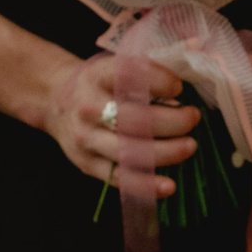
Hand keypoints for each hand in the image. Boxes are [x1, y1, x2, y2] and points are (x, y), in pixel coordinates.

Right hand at [39, 50, 198, 198]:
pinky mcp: (87, 164)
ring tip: (189, 146)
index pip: (130, 76)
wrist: (58, 101)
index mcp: (98, 75)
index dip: (160, 81)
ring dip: (165, 153)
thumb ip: (149, 71)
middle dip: (172, 122)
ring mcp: (87, 139)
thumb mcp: (117, 65)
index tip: (179, 86)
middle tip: (193, 118)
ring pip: (129, 152)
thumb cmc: (100, 83)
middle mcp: (89, 107)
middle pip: (134, 120)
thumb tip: (188, 74)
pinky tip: (168, 186)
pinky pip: (119, 178)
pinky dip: (146, 185)